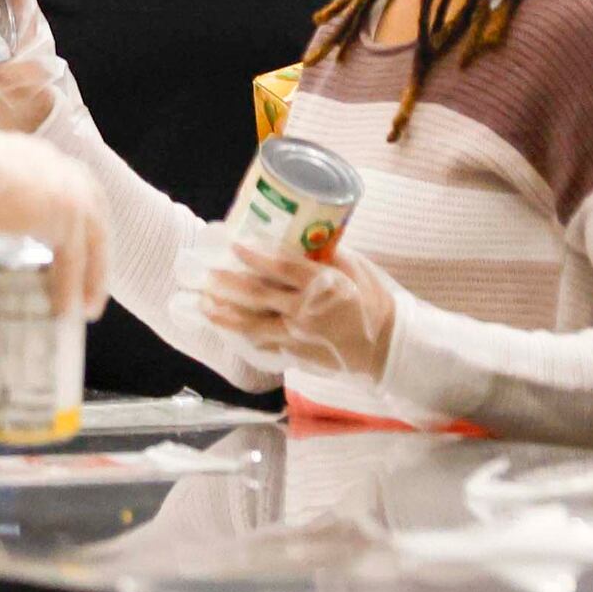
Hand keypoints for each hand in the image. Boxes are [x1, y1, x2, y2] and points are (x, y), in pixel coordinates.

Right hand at [0, 123, 107, 316]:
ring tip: (85, 308)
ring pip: (91, 237)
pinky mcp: (64, 212)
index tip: (71, 252)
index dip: (72, 223)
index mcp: (27, 155)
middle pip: (92, 210)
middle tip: (87, 285)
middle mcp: (52, 164)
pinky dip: (71, 287)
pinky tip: (67, 312)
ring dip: (92, 274)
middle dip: (94, 249)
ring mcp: (63, 187)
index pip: (64, 188)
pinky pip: (74, 259)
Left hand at [199, 238, 402, 378]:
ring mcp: (298, 334)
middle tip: (207, 275)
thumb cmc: (375, 304)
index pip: (280, 269)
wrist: (388, 348)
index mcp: (321, 285)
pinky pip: (266, 344)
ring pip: (253, 324)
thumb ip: (329, 256)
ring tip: (205, 305)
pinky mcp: (298, 352)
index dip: (254, 257)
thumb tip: (304, 239)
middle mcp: (304, 310)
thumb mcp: (358, 270)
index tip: (234, 246)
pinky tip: (229, 329)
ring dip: (225, 314)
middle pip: (258, 295)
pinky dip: (245, 336)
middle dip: (228, 284)